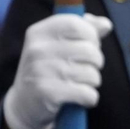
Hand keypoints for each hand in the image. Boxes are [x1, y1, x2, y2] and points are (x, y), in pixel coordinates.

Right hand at [3, 13, 112, 128]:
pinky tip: (78, 98)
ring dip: (92, 82)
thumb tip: (105, 24)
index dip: (91, 36)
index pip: (76, 25)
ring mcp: (41, 71)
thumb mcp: (58, 44)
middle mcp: (37, 49)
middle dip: (96, 62)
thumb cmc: (48, 69)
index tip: (89, 45)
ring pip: (92, 74)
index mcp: (39, 32)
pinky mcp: (48, 93)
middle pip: (90, 51)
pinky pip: (88, 94)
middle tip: (84, 68)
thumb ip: (83, 30)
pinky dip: (89, 98)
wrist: (24, 104)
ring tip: (78, 83)